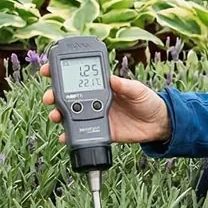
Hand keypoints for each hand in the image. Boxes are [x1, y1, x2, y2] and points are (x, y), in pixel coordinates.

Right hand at [40, 63, 170, 144]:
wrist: (158, 124)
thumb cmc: (149, 101)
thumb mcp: (138, 90)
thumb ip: (124, 85)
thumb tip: (111, 79)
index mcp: (102, 86)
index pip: (78, 77)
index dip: (61, 72)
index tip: (48, 70)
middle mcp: (94, 100)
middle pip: (68, 96)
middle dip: (53, 95)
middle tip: (49, 97)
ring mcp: (95, 116)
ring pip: (70, 115)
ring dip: (58, 115)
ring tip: (56, 116)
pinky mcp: (100, 131)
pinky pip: (81, 134)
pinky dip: (70, 136)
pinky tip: (64, 137)